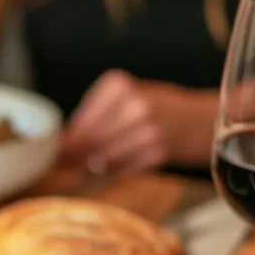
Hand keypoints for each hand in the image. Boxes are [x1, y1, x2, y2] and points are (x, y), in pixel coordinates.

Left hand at [62, 70, 217, 172]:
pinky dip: (114, 169)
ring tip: (92, 162)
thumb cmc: (155, 107)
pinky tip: (118, 163)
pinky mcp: (156, 152)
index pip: (82, 121)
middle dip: (74, 155)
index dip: (66, 141)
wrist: (198, 119)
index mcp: (119, 86)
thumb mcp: (124, 96)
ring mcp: (147, 130)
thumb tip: (61, 142)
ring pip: (103, 158)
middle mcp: (134, 105)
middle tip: (64, 163)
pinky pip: (121, 168)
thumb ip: (94, 114)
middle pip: (90, 141)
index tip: (56, 151)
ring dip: (93, 165)